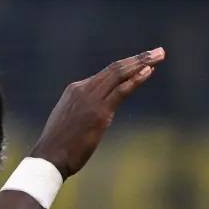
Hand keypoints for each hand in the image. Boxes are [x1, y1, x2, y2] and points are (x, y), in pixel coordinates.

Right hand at [31, 48, 165, 177]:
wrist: (49, 158)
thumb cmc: (57, 145)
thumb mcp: (68, 120)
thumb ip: (82, 110)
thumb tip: (94, 113)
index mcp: (74, 90)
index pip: (105, 74)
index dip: (127, 65)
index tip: (143, 61)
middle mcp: (82, 90)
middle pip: (115, 69)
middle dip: (138, 58)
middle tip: (158, 51)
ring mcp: (91, 100)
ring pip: (119, 75)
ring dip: (141, 63)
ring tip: (159, 55)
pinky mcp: (99, 113)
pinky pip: (120, 91)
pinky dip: (135, 80)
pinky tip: (149, 71)